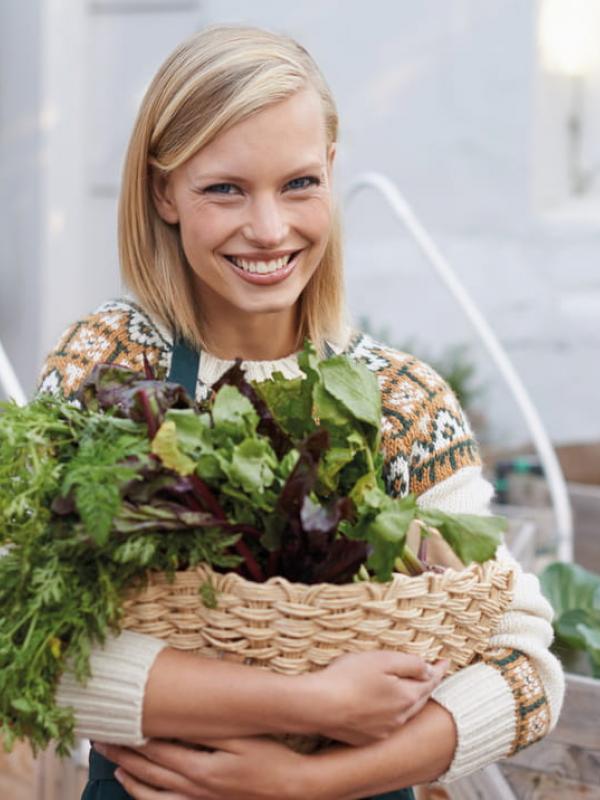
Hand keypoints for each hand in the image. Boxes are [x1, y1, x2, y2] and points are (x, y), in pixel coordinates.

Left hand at [93, 737, 312, 799]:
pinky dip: (149, 799)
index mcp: (201, 768)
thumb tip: (181, 717)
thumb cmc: (272, 758)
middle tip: (100, 741)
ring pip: (154, 795)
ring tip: (113, 766)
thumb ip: (211, 728)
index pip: (156, 750)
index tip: (113, 724)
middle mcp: (195, 789)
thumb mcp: (244, 737)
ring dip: (130, 780)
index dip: (132, 737)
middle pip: (149, 772)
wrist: (293, 790)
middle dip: (123, 755)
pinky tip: (141, 792)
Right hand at [303, 651, 447, 744]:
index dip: (439, 670)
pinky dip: (391, 711)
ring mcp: (383, 730)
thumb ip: (410, 664)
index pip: (430, 682)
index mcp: (406, 697)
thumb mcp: (383, 660)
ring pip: (404, 713)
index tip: (445, 661)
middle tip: (433, 673)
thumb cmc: (349, 678)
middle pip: (420, 699)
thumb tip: (429, 668)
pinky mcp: (367, 737)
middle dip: (426, 685)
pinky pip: (387, 723)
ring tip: (411, 688)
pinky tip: (383, 705)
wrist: (319, 706)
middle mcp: (399, 718)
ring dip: (410, 699)